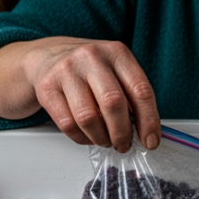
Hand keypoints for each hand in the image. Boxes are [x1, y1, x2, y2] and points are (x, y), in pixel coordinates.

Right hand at [0, 37, 160, 152]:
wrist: (48, 57)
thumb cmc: (88, 70)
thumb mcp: (115, 71)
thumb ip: (131, 96)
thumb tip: (147, 132)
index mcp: (117, 53)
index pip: (140, 90)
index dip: (149, 120)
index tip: (151, 141)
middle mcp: (92, 57)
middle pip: (114, 104)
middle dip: (122, 133)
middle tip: (124, 145)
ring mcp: (67, 70)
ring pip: (89, 117)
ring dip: (101, 138)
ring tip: (105, 140)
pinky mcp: (47, 87)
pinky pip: (68, 124)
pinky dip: (82, 138)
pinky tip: (88, 135)